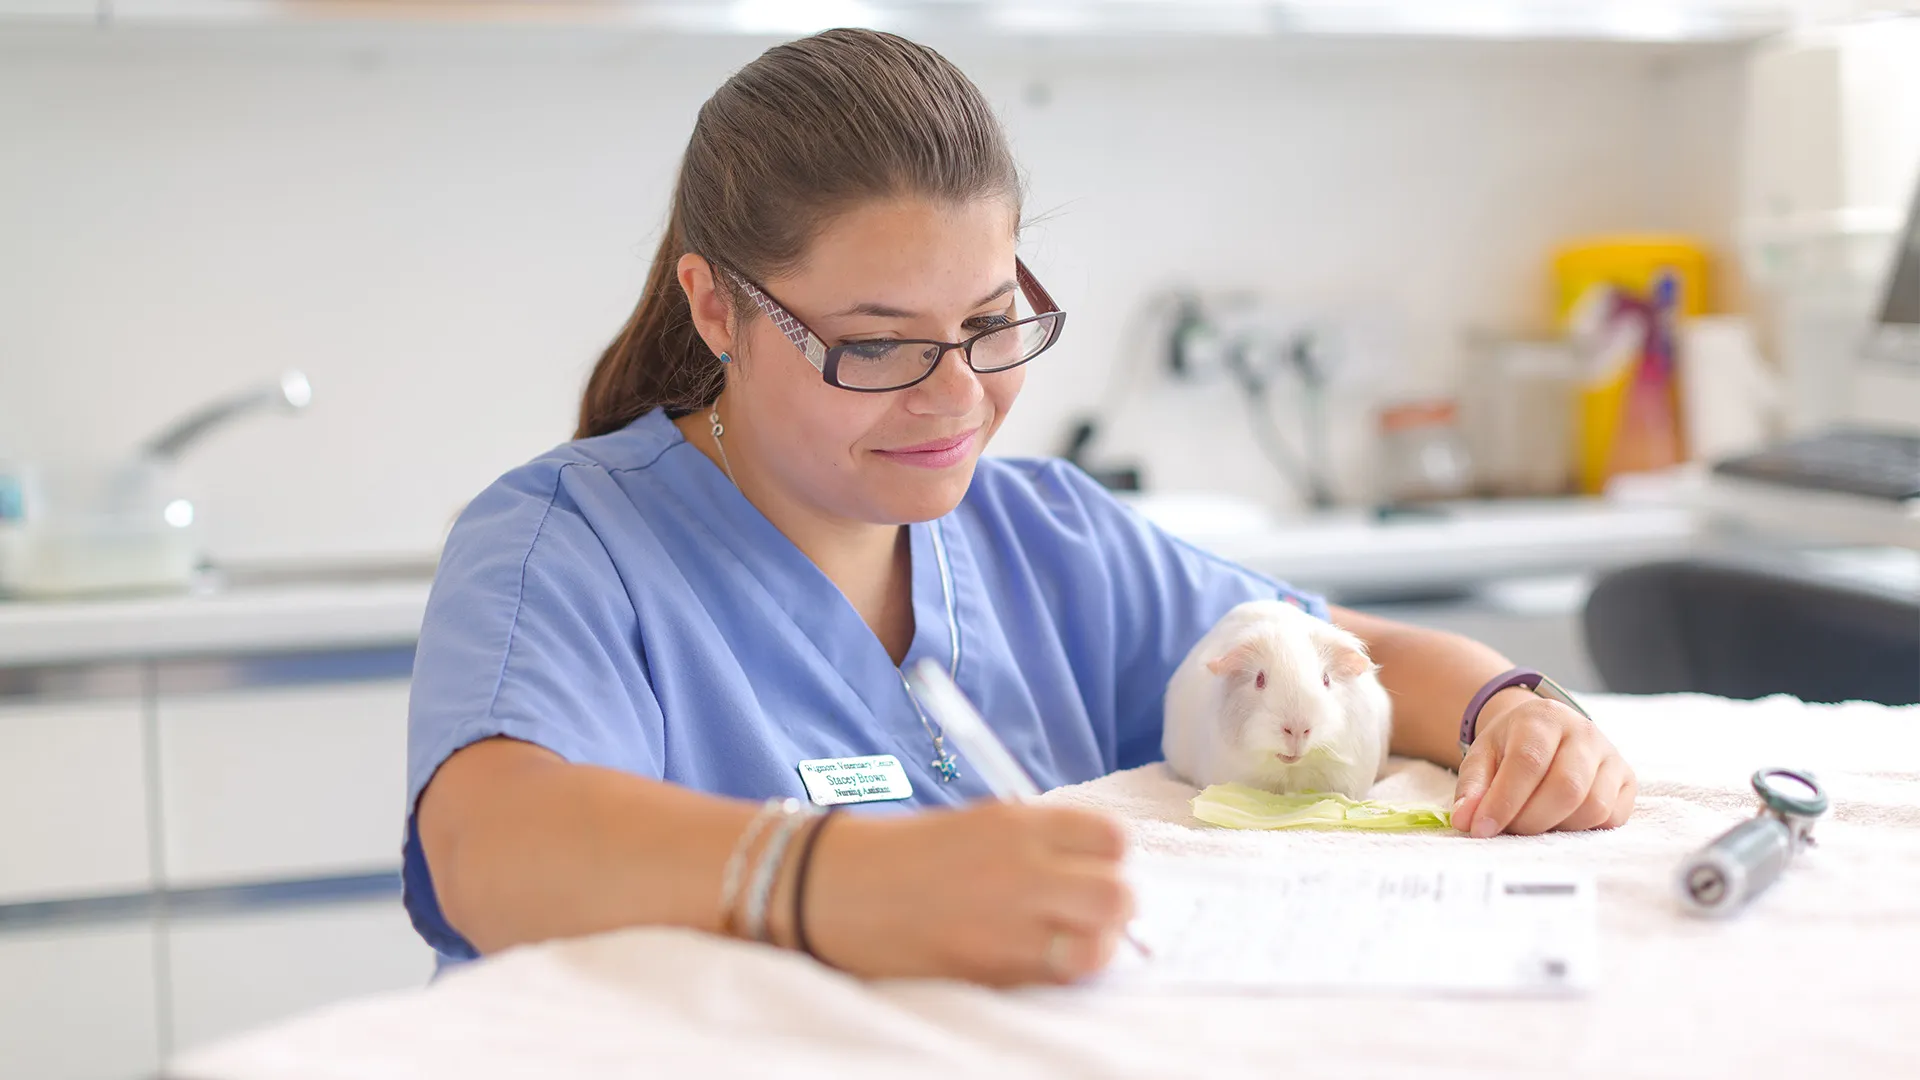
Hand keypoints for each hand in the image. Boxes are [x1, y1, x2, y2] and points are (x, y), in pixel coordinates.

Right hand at [800, 801, 1132, 986]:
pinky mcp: (992, 971)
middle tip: (1096, 912)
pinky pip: (1056, 979)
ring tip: (1070, 941)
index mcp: (1017, 824)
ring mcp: (1008, 926)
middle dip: (1118, 906)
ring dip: (1096, 946)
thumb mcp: (982, 824)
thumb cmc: (910, 854)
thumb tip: (1101, 871)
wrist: (840, 890)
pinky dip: (1059, 973)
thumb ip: (1041, 843)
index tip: (1099, 866)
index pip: (1112, 838)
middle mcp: (1020, 871)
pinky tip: (1036, 959)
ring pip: (1098, 947)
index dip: (1113, 857)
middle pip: (1117, 895)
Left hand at [1451, 689, 1635, 836]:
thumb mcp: (1483, 756)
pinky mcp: (1628, 780)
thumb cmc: (1511, 746)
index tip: (1482, 828)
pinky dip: (1584, 828)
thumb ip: (1472, 787)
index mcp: (1543, 718)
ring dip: (1558, 827)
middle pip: (1566, 788)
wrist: (1546, 730)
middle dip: (1531, 819)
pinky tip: (1560, 819)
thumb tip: (1465, 820)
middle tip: (1508, 828)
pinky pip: (1613, 817)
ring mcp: (1611, 755)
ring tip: (1533, 821)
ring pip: (1594, 806)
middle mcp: (1584, 732)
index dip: (1504, 801)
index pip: (1528, 762)